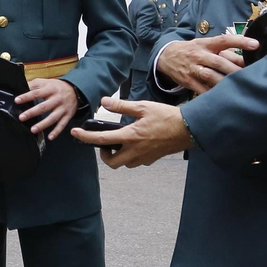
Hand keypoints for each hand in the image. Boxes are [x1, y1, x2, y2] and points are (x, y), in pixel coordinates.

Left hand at [15, 78, 80, 139]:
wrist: (75, 90)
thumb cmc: (57, 87)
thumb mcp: (46, 82)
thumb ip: (34, 84)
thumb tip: (21, 86)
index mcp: (50, 89)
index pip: (36, 93)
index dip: (26, 97)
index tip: (17, 101)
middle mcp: (57, 99)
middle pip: (44, 107)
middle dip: (32, 113)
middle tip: (22, 117)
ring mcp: (62, 108)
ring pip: (53, 118)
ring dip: (43, 124)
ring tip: (33, 130)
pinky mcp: (68, 115)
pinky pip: (62, 124)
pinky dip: (56, 131)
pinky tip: (50, 137)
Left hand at [70, 97, 193, 167]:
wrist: (190, 129)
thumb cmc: (168, 117)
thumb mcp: (143, 107)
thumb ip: (122, 106)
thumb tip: (105, 102)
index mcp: (131, 137)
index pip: (102, 140)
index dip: (86, 137)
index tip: (75, 133)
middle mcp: (136, 151)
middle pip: (112, 162)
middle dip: (104, 155)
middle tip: (104, 143)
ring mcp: (145, 157)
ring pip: (124, 164)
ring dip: (117, 156)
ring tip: (119, 142)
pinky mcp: (152, 159)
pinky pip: (136, 161)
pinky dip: (130, 155)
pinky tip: (135, 143)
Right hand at [155, 35, 256, 94]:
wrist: (166, 56)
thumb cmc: (193, 50)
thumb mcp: (206, 46)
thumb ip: (226, 53)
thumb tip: (247, 61)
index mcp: (206, 44)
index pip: (224, 40)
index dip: (240, 41)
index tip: (255, 45)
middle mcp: (199, 55)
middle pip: (219, 62)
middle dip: (235, 69)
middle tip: (251, 75)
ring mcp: (192, 69)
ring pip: (210, 76)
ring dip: (225, 82)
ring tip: (239, 87)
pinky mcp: (188, 81)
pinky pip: (202, 89)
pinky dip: (213, 93)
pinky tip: (224, 97)